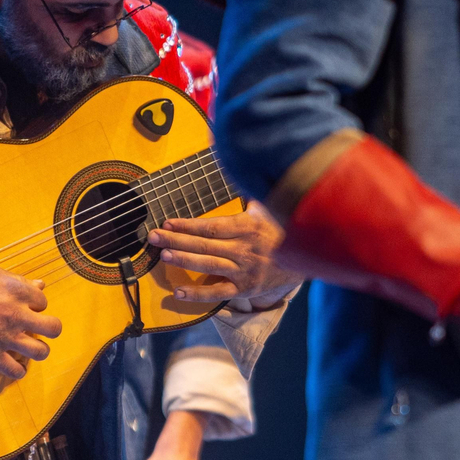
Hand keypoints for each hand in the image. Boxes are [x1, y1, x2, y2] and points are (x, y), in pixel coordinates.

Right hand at [0, 265, 63, 379]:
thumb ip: (18, 281)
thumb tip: (40, 285)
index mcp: (18, 292)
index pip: (44, 302)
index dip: (36, 305)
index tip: (26, 308)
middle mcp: (15, 315)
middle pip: (53, 328)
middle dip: (51, 329)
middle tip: (41, 329)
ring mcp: (4, 336)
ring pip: (41, 352)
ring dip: (39, 350)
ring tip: (32, 347)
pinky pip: (15, 370)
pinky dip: (19, 370)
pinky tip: (16, 365)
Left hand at [148, 200, 300, 305]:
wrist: (305, 260)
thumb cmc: (279, 230)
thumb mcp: (267, 207)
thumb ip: (248, 191)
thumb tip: (239, 166)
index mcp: (247, 227)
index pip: (212, 226)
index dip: (188, 224)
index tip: (168, 221)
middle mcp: (244, 249)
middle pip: (205, 244)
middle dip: (176, 239)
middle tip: (154, 236)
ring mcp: (244, 270)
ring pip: (209, 265)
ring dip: (184, 260)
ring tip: (164, 255)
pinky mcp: (245, 289)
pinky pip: (218, 293)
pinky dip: (197, 294)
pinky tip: (178, 292)